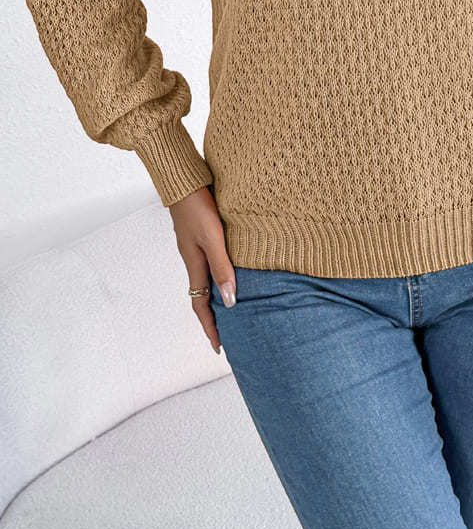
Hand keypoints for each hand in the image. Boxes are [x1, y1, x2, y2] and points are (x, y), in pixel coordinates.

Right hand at [168, 184, 236, 354]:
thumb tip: (230, 302)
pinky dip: (219, 275)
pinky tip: (231, 271)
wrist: (184, 181)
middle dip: (214, 317)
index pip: (201, 306)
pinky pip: (210, 263)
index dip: (210, 328)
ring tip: (233, 307)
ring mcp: (195, 247)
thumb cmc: (198, 207)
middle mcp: (194, 259)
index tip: (219, 348)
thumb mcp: (213, 239)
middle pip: (203, 296)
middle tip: (230, 333)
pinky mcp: (200, 234)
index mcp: (195, 265)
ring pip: (207, 279)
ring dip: (217, 296)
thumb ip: (222, 268)